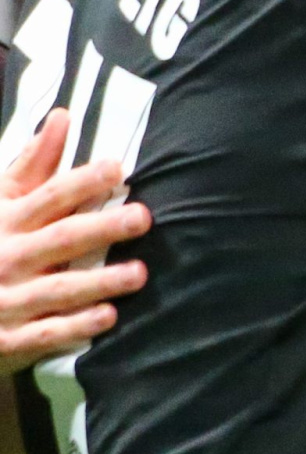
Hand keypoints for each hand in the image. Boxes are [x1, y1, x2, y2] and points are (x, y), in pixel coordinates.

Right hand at [0, 109, 149, 376]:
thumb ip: (33, 164)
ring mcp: (7, 299)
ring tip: (139, 273)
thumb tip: (63, 116)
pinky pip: (46, 333)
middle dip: (100, 228)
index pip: (48, 197)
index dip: (81, 182)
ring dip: (99, 282)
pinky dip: (76, 326)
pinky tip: (108, 316)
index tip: (118, 168)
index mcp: (6, 220)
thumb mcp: (1, 200)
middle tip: (143, 217)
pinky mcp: (10, 337)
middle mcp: (6, 257)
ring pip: (57, 289)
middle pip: (60, 240)